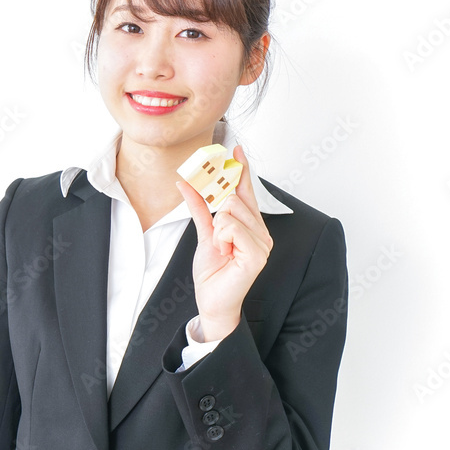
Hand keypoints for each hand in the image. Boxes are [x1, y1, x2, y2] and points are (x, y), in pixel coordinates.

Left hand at [176, 145, 273, 341]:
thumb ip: (199, 207)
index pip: (247, 191)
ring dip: (218, 232)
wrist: (212, 299)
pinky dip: (221, 239)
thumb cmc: (213, 271)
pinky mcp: (257, 255)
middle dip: (218, 217)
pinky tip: (226, 253)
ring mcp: (262, 243)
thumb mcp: (203, 232)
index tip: (235, 149)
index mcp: (250, 225)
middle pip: (234, 198)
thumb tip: (186, 182)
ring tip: (223, 250)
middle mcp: (261, 231)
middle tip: (218, 240)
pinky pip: (231, 228)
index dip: (241, 169)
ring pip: (230, 212)